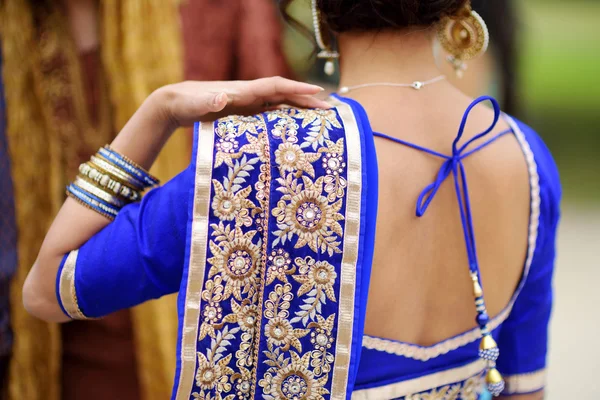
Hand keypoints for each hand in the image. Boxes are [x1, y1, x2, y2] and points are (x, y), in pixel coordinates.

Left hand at [151, 77, 331, 127]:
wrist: (178, 103)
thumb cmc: (188, 103)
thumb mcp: (198, 104)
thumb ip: (210, 101)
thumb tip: (222, 98)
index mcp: (245, 91)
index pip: (277, 86)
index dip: (298, 88)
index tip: (319, 92)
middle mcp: (251, 95)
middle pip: (285, 95)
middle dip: (308, 100)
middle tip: (331, 109)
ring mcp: (250, 104)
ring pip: (281, 105)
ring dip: (301, 109)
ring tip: (321, 119)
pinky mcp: (246, 114)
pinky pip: (272, 115)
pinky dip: (287, 119)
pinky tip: (296, 130)